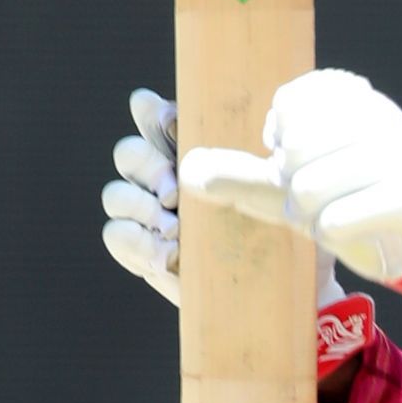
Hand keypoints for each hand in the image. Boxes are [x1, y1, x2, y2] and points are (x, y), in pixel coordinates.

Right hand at [100, 89, 370, 377]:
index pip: (156, 116)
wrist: (286, 289)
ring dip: (139, 206)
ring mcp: (152, 216)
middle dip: (145, 166)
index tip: (171, 122)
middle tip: (174, 191)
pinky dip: (135, 242)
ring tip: (173, 228)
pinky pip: (116, 235)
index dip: (153, 113)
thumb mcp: (275, 191)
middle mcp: (167, 177)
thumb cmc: (284, 226)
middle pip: (128, 153)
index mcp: (194, 150)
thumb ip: (244, 168)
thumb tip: (206, 156)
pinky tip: (168, 256)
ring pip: (116, 194)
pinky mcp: (146, 253)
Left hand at [178, 69, 401, 292]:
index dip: (280, 141)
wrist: (401, 238)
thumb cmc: (335, 199)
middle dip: (290, 186)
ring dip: (308, 213)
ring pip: (320, 184)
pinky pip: (368, 208)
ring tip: (316, 219)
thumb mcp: (282, 187)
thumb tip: (189, 171)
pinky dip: (337, 225)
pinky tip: (333, 228)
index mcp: (349, 97)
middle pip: (299, 148)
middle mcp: (383, 117)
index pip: (291, 105)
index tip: (290, 155)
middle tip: (301, 203)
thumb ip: (239, 175)